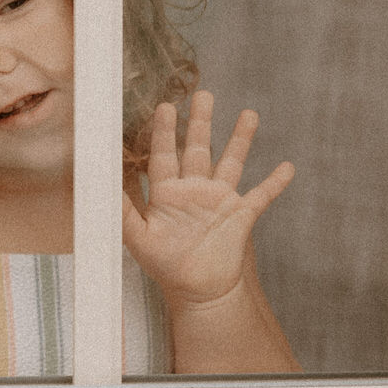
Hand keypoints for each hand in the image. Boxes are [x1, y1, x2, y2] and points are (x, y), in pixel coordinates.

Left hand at [125, 91, 292, 308]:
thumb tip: (100, 186)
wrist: (198, 293)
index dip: (163, 132)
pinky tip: (287, 166)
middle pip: (197, 148)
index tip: (164, 107)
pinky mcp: (241, 216)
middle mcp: (194, 190)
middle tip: (203, 94)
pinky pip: (261, 195)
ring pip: (231, 162)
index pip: (163, 155)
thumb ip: (122, 210)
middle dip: (199, 122)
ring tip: (249, 114)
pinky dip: (274, 182)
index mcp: (166, 193)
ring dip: (240, 139)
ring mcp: (219, 200)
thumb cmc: (165, 266)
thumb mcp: (137, 238)